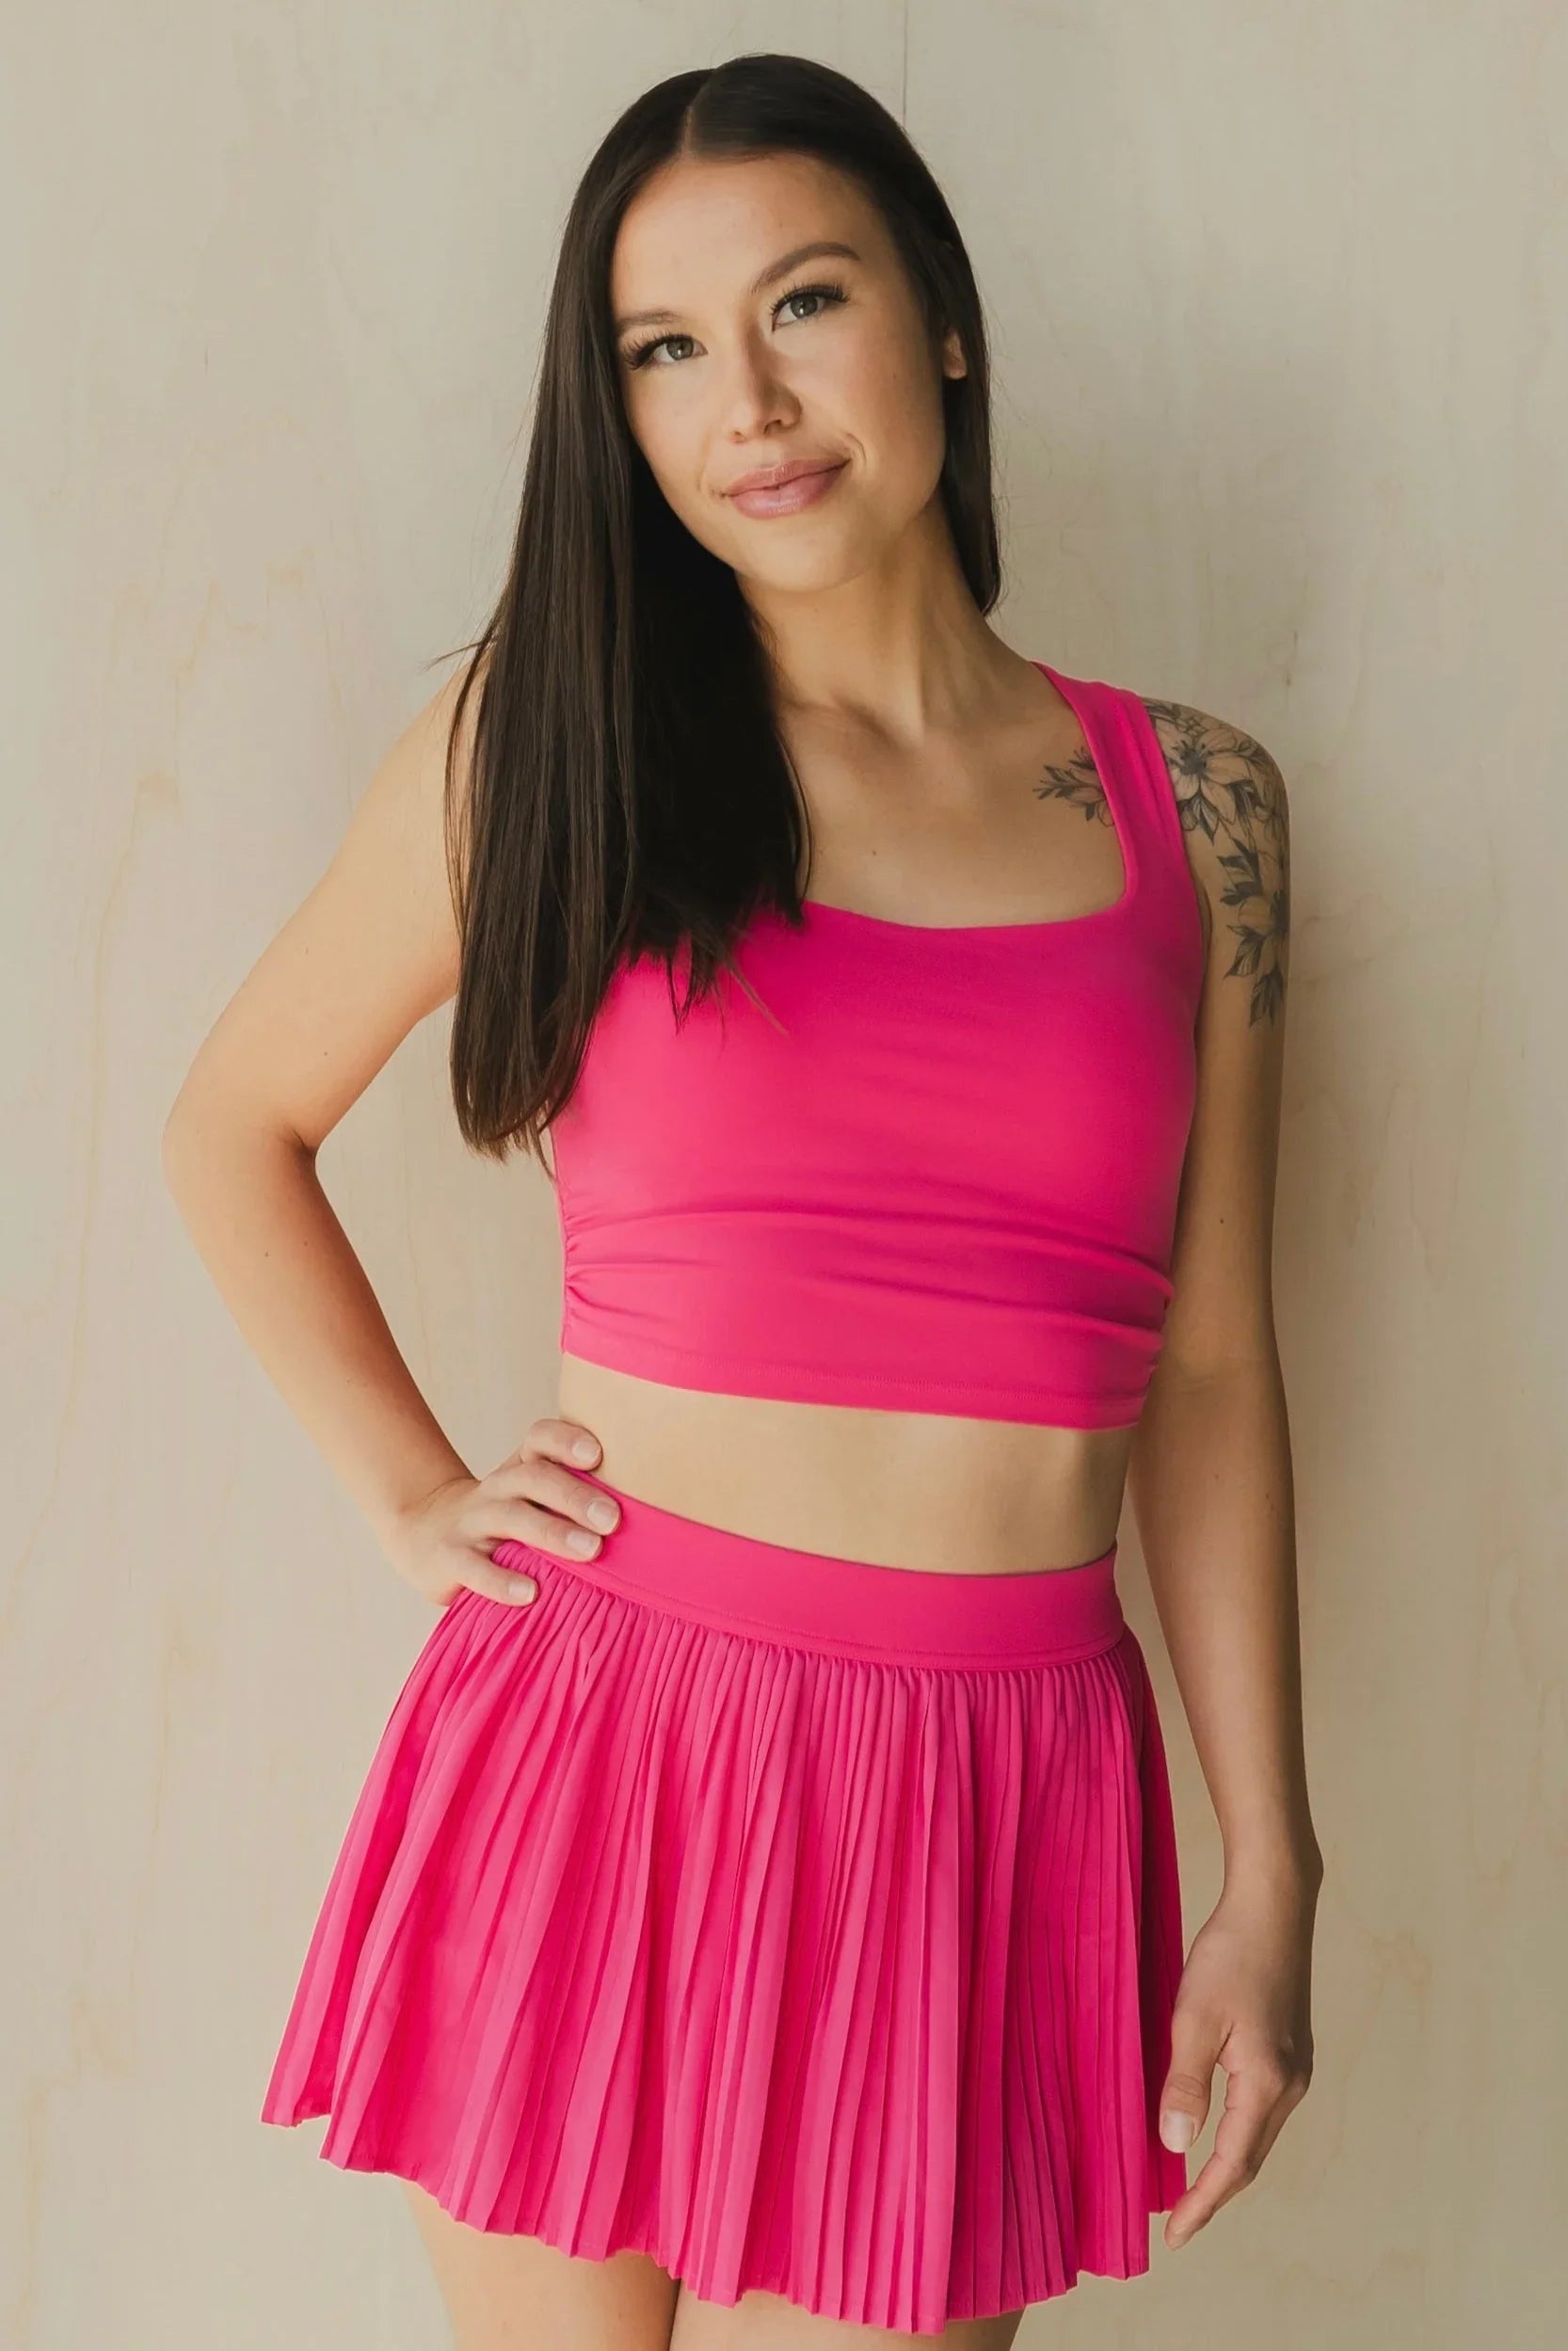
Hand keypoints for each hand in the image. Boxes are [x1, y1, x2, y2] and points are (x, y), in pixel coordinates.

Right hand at [384, 1418, 620, 1608]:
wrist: (423, 1535)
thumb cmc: (503, 1521)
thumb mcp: (532, 1503)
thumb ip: (575, 1503)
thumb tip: (653, 1524)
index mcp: (521, 1470)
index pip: (540, 1439)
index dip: (566, 1440)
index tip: (598, 1455)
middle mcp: (497, 1488)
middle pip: (534, 1478)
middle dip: (574, 1495)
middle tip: (612, 1519)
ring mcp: (471, 1522)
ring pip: (510, 1517)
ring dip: (552, 1533)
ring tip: (591, 1552)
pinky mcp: (449, 1558)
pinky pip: (475, 1568)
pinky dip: (501, 1581)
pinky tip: (531, 1593)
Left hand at [1156, 1863, 1319, 2250]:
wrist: (1273, 1905)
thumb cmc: (1231, 1954)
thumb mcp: (1194, 2017)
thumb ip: (1186, 2083)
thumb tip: (1176, 2146)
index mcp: (1267, 2084)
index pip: (1231, 2164)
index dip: (1202, 2203)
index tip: (1173, 2235)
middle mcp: (1290, 2085)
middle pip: (1249, 2158)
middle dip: (1213, 2193)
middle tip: (1177, 2221)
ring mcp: (1294, 2068)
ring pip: (1257, 2134)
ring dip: (1225, 2163)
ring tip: (1188, 2185)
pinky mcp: (1289, 2050)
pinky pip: (1261, 2109)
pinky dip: (1235, 2132)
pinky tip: (1212, 2128)